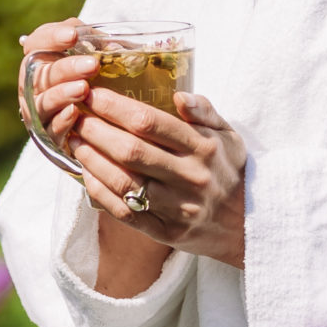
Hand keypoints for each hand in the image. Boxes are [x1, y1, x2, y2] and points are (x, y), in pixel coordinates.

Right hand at [18, 19, 98, 153]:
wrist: (98, 127)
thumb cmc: (94, 84)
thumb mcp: (94, 61)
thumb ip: (98, 49)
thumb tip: (115, 47)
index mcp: (41, 62)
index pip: (36, 43)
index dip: (51, 37)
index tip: (73, 35)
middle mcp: (34, 87)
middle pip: (41, 73)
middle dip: (66, 67)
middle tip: (92, 65)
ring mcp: (39, 112)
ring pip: (43, 102)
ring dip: (62, 94)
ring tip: (83, 89)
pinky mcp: (48, 137)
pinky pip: (51, 128)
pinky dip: (61, 120)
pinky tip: (74, 113)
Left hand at [70, 88, 247, 270]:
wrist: (251, 225)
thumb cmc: (230, 170)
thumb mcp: (228, 135)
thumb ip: (204, 110)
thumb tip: (178, 94)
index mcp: (204, 148)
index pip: (151, 123)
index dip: (116, 107)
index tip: (93, 94)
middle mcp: (191, 177)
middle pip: (132, 151)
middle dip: (97, 131)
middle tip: (75, 116)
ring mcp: (178, 208)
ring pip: (125, 183)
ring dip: (93, 161)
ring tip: (75, 142)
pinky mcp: (166, 233)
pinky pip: (126, 213)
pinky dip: (101, 194)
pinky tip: (87, 176)